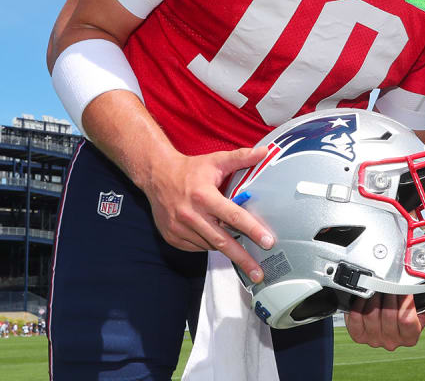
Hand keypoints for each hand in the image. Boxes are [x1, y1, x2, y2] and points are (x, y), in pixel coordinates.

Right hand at [142, 145, 273, 282]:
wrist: (156, 176)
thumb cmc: (190, 170)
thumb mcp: (216, 160)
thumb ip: (242, 158)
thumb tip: (265, 152)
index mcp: (204, 196)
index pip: (233, 217)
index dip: (252, 230)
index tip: (268, 242)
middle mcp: (191, 215)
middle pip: (222, 241)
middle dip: (242, 258)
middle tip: (259, 273)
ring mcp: (180, 229)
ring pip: (210, 245)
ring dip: (226, 249)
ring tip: (241, 252)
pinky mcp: (172, 238)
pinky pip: (197, 247)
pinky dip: (209, 245)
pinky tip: (214, 236)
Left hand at [344, 294, 424, 350]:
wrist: (390, 313)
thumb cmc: (409, 310)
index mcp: (410, 338)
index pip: (407, 320)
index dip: (405, 301)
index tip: (405, 289)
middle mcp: (392, 342)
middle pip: (388, 315)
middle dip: (389, 294)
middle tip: (390, 283)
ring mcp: (374, 340)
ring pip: (372, 314)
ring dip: (375, 297)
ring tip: (379, 287)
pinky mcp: (359, 335)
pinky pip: (356, 318)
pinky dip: (360, 305)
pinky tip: (366, 297)